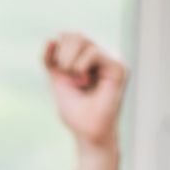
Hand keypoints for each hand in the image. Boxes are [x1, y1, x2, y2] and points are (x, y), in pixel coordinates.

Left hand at [45, 32, 127, 155]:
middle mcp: (102, 57)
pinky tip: (84, 81)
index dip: (57, 51)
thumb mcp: (58, 80)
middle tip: (67, 75)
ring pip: (82, 40)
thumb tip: (51, 38)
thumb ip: (52, 60)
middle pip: (74, 35)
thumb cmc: (76, 112)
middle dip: (62, 55)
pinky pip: (93, 52)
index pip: (68, 37)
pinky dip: (81, 66)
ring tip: (77, 80)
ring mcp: (111, 61)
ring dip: (69, 61)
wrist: (88, 134)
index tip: (58, 71)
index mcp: (88, 58)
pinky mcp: (118, 67)